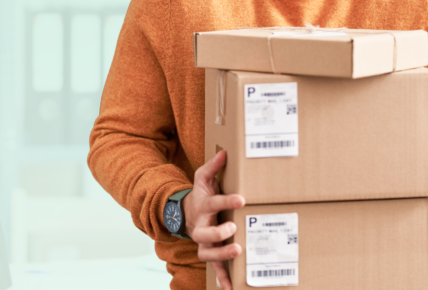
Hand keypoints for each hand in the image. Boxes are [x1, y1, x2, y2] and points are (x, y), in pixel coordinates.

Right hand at [184, 150, 245, 288]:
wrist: (185, 215)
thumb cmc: (199, 195)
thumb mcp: (203, 178)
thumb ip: (214, 167)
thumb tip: (225, 152)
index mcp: (203, 207)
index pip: (214, 203)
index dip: (227, 201)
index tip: (242, 198)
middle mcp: (201, 228)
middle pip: (205, 234)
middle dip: (219, 232)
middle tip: (233, 228)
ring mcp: (204, 244)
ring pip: (209, 253)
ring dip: (222, 255)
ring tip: (237, 252)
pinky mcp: (210, 255)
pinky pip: (215, 269)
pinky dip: (222, 279)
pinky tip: (232, 288)